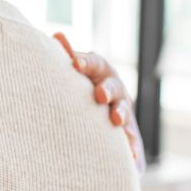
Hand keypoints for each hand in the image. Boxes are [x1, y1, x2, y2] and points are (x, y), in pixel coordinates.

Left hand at [54, 32, 146, 171]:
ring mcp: (123, 112)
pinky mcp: (129, 137)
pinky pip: (133, 143)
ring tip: (116, 121)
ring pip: (124, 112)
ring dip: (121, 115)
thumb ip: (68, 57)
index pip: (95, 63)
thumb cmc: (79, 90)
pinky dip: (133, 149)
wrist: (96, 119)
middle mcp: (114, 90)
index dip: (85, 63)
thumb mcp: (76, 74)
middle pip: (113, 86)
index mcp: (100, 73)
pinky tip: (132, 156)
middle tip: (99, 95)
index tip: (74, 64)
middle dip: (107, 89)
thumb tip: (57, 33)